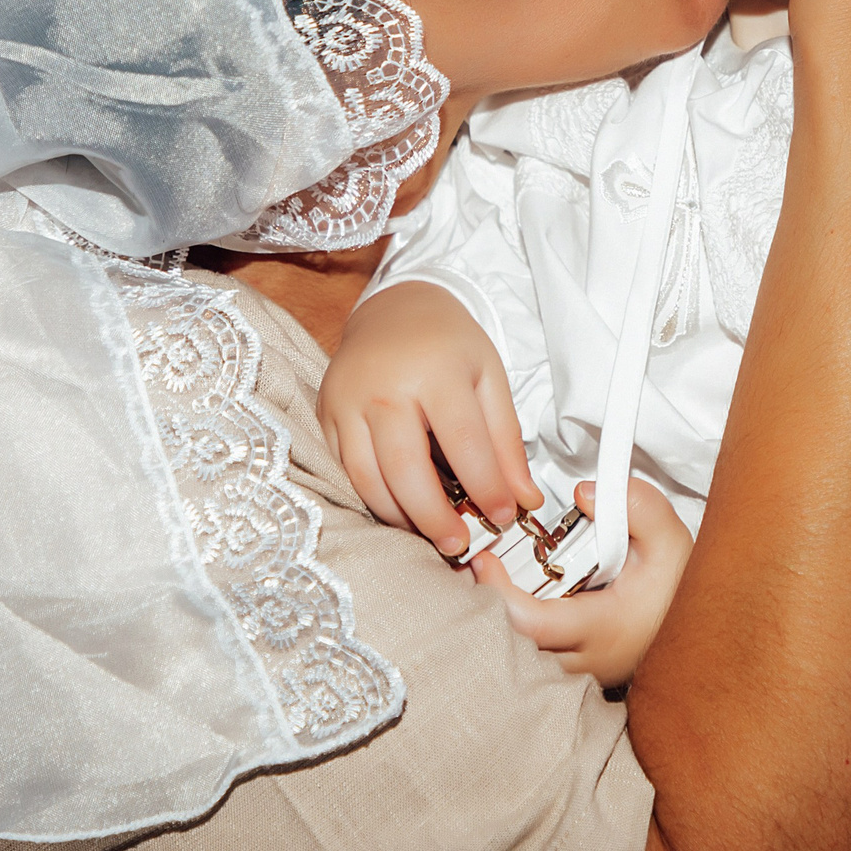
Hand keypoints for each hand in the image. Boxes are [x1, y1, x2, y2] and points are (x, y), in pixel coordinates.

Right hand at [319, 281, 540, 552]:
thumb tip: (524, 499)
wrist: (394, 306)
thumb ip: (506, 440)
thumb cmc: (447, 344)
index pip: (463, 444)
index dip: (487, 488)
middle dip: (434, 518)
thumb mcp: (489, 378)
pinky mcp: (326, 413)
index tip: (505, 517)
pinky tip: (398, 510)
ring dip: (400, 517)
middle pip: (406, 469)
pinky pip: (343, 470)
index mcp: (434, 371)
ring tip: (430, 534)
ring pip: (367, 478)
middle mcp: (384, 387)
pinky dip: (371, 498)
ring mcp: (347, 401)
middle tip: (459, 545)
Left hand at [472, 479, 692, 687]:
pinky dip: (508, 631)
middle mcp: (582, 661)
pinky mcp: (568, 672)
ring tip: (488, 582)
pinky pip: (524, 660)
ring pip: (513, 659)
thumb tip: (585, 495)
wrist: (699, 635)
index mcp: (602, 631)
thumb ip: (637, 507)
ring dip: (493, 621)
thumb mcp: (671, 541)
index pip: (528, 624)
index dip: (496, 591)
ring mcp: (573, 673)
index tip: (485, 560)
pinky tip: (507, 600)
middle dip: (483, 608)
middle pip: (509, 647)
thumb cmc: (681, 592)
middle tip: (477, 567)